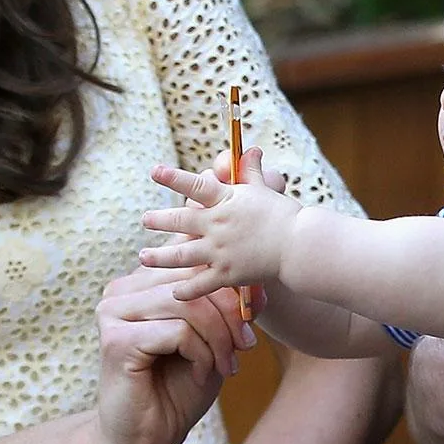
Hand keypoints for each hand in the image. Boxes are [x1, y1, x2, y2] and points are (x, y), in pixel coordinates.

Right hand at [91, 267, 249, 443]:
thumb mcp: (211, 341)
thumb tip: (256, 283)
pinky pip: (178, 331)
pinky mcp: (117, 341)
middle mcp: (120, 291)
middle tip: (246, 345)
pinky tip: (202, 374)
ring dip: (219, 337)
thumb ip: (224, 309)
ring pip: (188, 305)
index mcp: (139, 284)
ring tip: (228, 365)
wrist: (145, 440)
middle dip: (229, 312)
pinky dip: (202, 354)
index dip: (230, 279)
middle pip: (192, 279)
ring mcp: (113, 313)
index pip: (190, 260)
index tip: (256, 308)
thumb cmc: (178, 389)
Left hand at [140, 148, 301, 300]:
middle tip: (145, 219)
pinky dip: (186, 290)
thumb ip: (251, 172)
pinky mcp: (227, 274)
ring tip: (144, 257)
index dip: (173, 178)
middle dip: (159, 219)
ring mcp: (220, 250)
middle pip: (180, 220)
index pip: (196, 185)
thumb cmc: (284, 214)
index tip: (154, 172)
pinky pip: (200, 284)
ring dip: (160, 257)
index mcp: (226, 200)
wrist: (299, 246)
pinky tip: (174, 293)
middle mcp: (217, 224)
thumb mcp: (265, 189)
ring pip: (181, 255)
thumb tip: (250, 150)